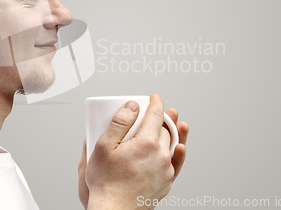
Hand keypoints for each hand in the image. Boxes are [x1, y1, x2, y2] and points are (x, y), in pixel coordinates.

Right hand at [78, 93, 188, 209]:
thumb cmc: (105, 182)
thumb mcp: (104, 146)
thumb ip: (119, 122)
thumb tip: (133, 105)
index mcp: (146, 143)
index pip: (156, 115)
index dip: (156, 102)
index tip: (154, 97)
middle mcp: (161, 155)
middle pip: (166, 128)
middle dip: (163, 116)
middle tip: (158, 110)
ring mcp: (166, 170)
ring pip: (173, 144)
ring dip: (173, 132)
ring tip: (173, 124)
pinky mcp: (166, 182)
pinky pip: (175, 163)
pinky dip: (176, 152)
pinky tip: (177, 148)